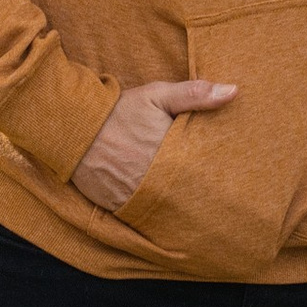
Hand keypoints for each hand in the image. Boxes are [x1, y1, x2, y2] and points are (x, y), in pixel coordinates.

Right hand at [71, 75, 235, 214]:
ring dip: (178, 204)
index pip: (203, 170)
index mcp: (168, 153)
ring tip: (193, 203)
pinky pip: (143, 215)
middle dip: (200, 192)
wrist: (71, 128)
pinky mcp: (117, 207)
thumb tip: (235, 91)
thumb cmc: (118, 110)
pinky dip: (154, 212)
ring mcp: (133, 197)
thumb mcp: (156, 95)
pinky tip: (165, 209)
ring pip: (167, 208)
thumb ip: (195, 95)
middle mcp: (152, 180)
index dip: (215, 173)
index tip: (229, 175)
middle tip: (219, 196)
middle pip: (188, 193)